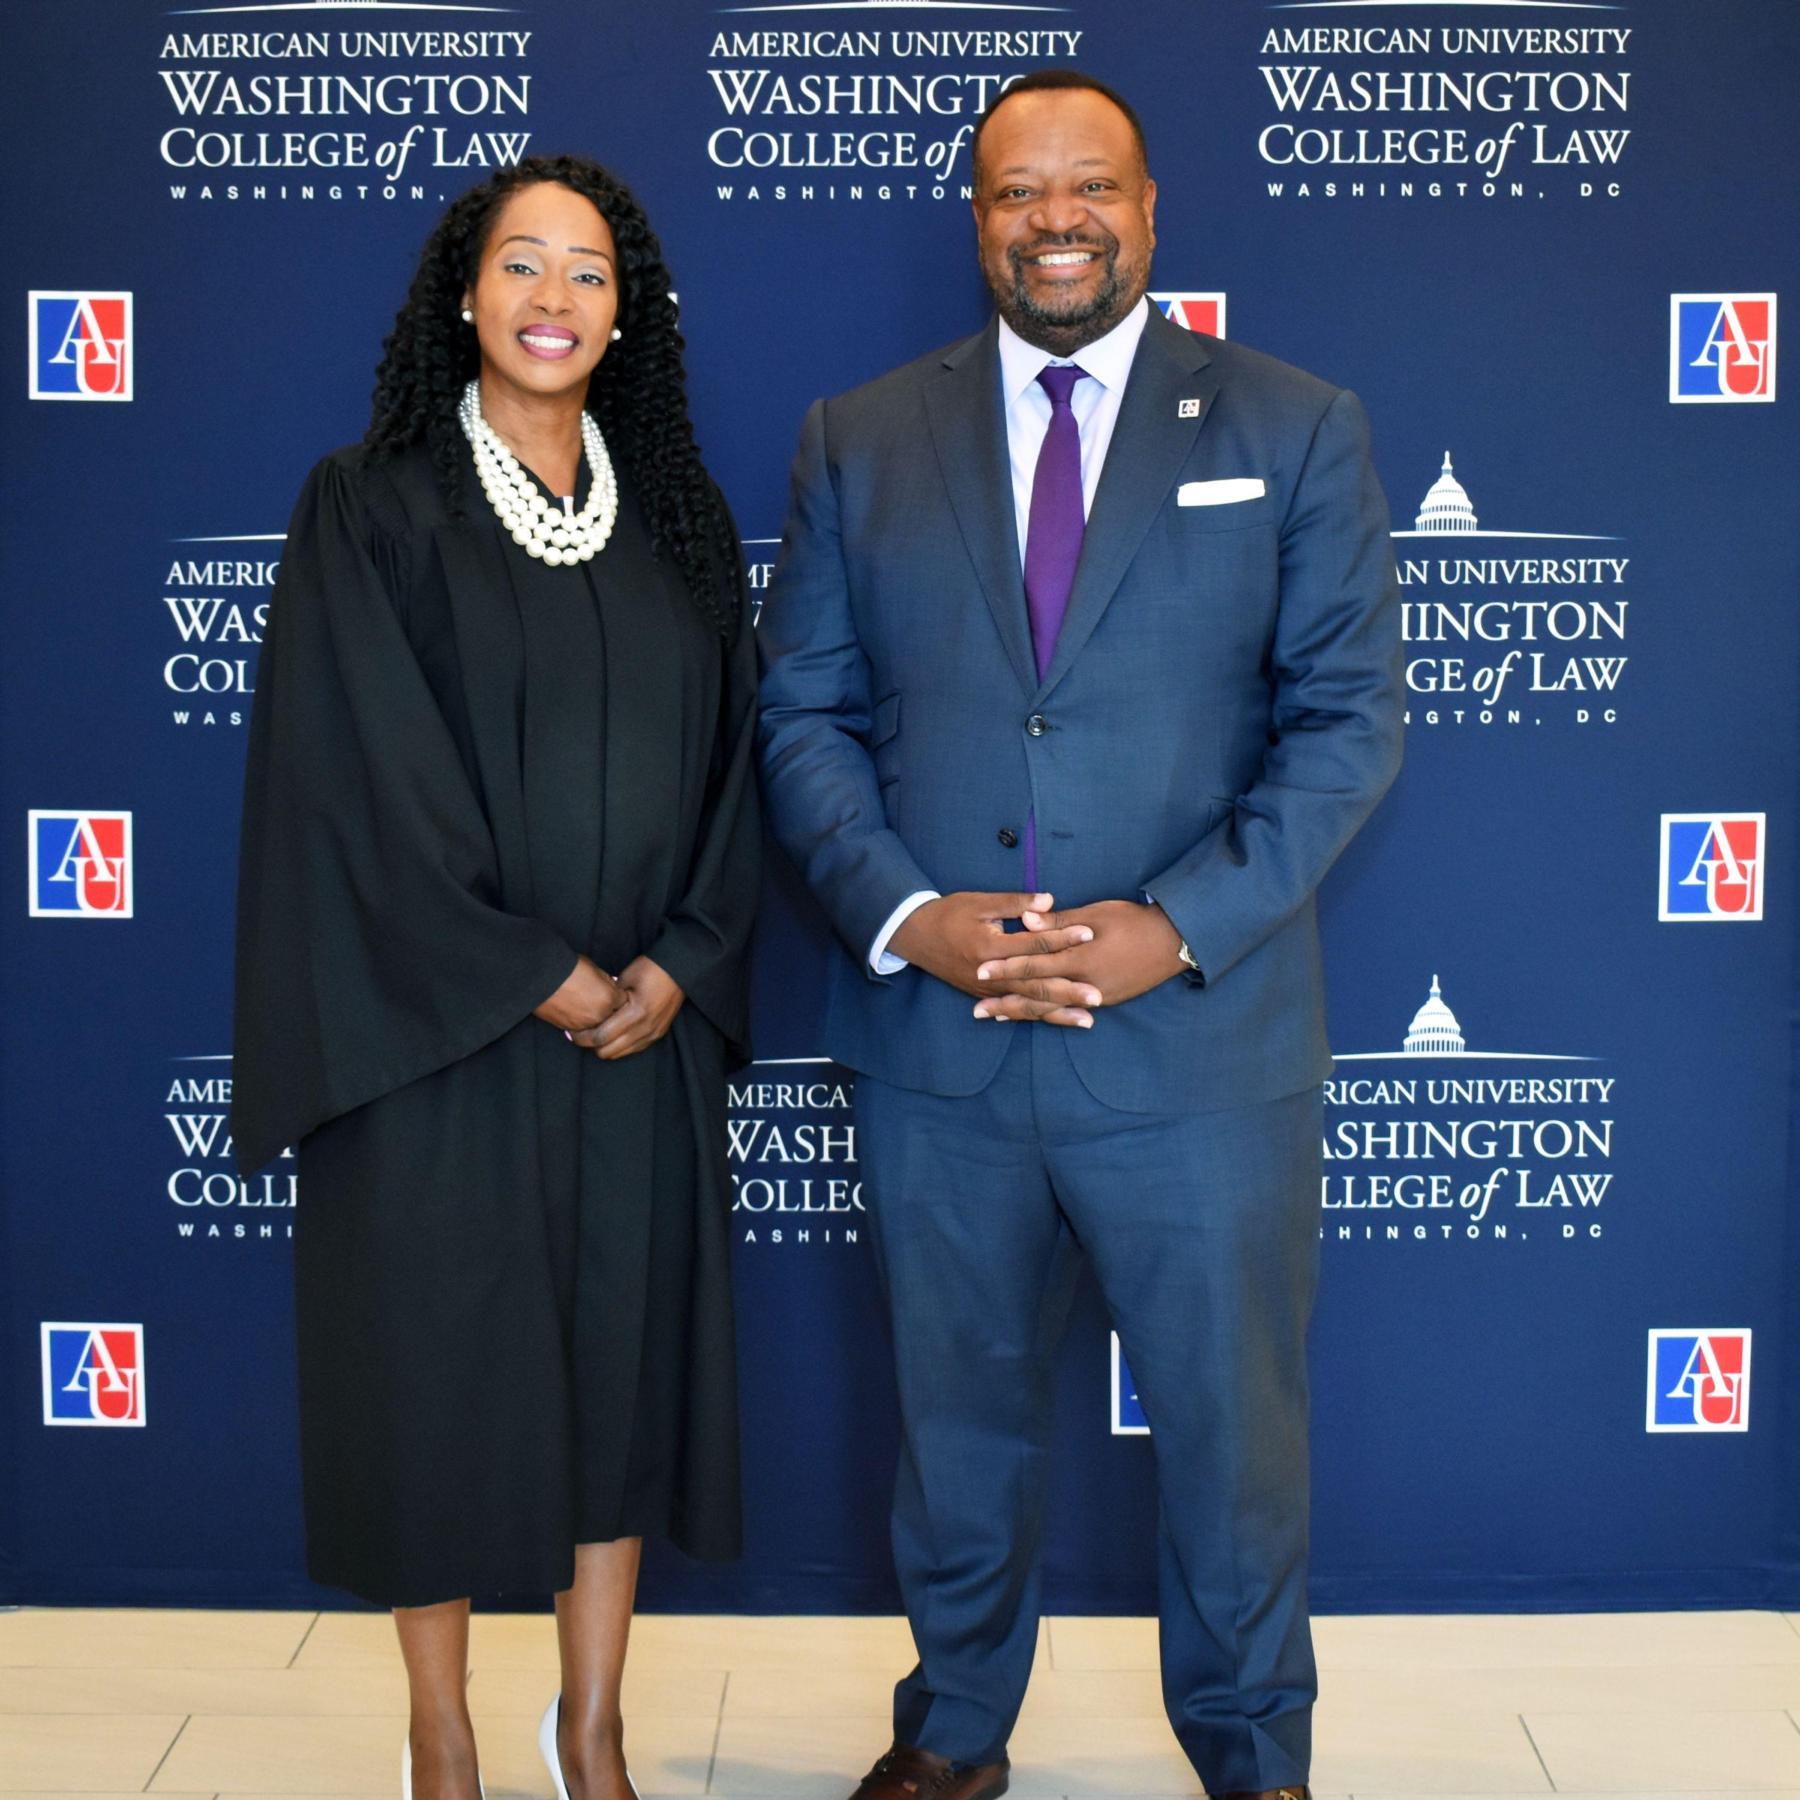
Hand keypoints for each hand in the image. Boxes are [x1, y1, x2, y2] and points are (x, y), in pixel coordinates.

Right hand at [534, 954, 625, 1031]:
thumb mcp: (595, 969)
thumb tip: (612, 988)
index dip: (620, 998)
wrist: (540, 976)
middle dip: (612, 1012)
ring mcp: (585, 1024)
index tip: (615, 994)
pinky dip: (583, 1025)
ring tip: (590, 1009)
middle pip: (614, 1018)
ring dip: (597, 1021)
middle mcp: (600, 1015)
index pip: (625, 1003)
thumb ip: (607, 983)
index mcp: (610, 998)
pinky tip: (579, 1015)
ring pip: (599, 1028)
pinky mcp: (570, 1029)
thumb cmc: (568, 967)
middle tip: (603, 1003)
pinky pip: (583, 1031)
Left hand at [570, 955, 684, 1060]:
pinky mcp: (658, 1035)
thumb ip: (608, 1000)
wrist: (679, 970)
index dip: (582, 1037)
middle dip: (591, 1045)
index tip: (572, 1031)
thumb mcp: (624, 979)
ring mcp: (653, 1034)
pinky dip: (620, 1046)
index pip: (601, 1037)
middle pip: (608, 1052)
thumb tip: (590, 1014)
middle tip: (581, 1034)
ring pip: (620, 1054)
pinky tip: (614, 1034)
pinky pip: (633, 1049)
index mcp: (635, 1013)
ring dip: (606, 1047)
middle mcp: (645, 1029)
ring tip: (597, 1034)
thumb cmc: (650, 969)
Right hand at [891, 890, 1097, 1027]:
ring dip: (1059, 1012)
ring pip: (1028, 1004)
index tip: (1090, 934)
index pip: (1033, 945)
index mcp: (990, 947)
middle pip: (1036, 984)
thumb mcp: (980, 902)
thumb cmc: (948, 913)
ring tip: (1088, 1019)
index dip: (1062, 938)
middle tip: (1098, 996)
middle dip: (1069, 992)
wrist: (915, 935)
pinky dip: (1039, 1016)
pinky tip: (1059, 1021)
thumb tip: (1049, 901)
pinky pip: (1016, 1009)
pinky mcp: (984, 995)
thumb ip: (1015, 903)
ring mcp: (987, 989)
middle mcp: (990, 974)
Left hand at [973, 900, 1185, 1018]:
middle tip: (976, 1010)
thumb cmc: (1133, 921)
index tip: (980, 971)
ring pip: (1051, 1008)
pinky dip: (1048, 1014)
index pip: (1035, 964)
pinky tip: (1032, 1015)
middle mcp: (1085, 982)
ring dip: (1022, 1012)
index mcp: (1080, 957)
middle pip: (1037, 994)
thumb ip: (1059, 922)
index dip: (1006, 967)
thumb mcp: (1096, 914)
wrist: (1173, 942)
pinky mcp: (1106, 1001)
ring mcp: (1097, 996)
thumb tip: (1026, 920)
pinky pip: (1069, 1010)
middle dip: (1006, 1001)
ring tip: (995, 1017)